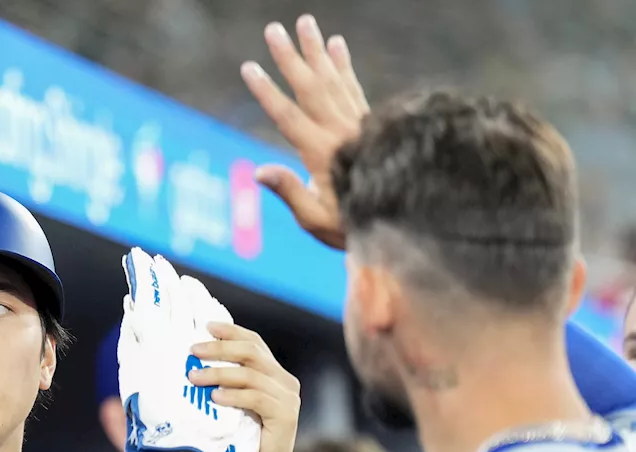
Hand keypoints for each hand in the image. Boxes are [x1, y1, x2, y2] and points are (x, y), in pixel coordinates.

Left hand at [188, 322, 303, 451]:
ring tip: (194, 377)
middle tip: (192, 351)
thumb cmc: (243, 440)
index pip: (254, 342)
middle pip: (251, 352)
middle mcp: (285, 381)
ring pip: (250, 374)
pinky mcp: (285, 416)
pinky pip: (256, 398)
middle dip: (219, 348)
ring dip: (219, 373)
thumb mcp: (233, 406)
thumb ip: (225, 384)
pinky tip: (215, 397)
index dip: (231, 331)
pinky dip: (233, 396)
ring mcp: (288, 398)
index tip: (206, 325)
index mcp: (274, 373)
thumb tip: (191, 364)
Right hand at [241, 15, 368, 249]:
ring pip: (333, 80)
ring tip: (305, 22)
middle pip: (311, 88)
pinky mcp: (368, 124)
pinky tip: (336, 45)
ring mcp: (357, 125)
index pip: (289, 117)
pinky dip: (345, 65)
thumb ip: (290, 192)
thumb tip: (259, 171)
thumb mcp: (317, 220)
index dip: (268, 92)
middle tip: (273, 29)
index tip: (249, 68)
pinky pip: (354, 88)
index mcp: (322, 154)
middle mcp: (341, 132)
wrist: (404, 223)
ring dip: (316, 50)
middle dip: (290, 58)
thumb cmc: (352, 228)